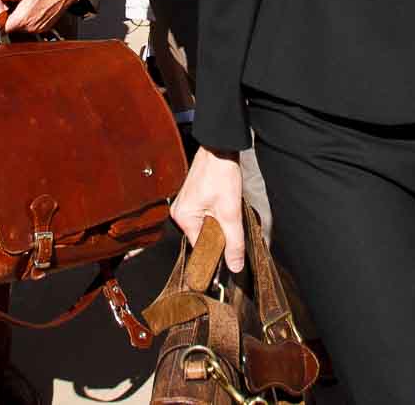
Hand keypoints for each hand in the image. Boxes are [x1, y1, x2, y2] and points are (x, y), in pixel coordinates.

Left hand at [0, 0, 79, 34]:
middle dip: (0, 12)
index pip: (0, 28)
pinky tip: (21, 3)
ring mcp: (37, 28)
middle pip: (8, 26)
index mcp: (23, 20)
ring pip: (16, 25)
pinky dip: (20, 15)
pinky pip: (26, 24)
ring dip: (10, 13)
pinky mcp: (42, 26)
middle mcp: (30, 28)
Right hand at [171, 146, 245, 271]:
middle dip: (218, 235)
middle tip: (231, 224)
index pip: (199, 248)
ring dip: (218, 224)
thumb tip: (235, 266)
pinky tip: (224, 205)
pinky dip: (216, 214)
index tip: (229, 255)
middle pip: (202, 237)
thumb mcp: (230, 212)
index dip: (216, 252)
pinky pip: (204, 215)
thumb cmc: (221, 174)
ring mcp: (185, 204)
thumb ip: (233, 242)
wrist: (221, 148)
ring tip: (228, 211)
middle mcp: (179, 212)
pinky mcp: (193, 197)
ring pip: (205, 226)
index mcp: (182, 218)